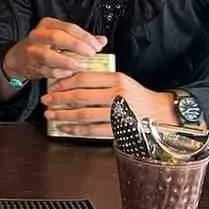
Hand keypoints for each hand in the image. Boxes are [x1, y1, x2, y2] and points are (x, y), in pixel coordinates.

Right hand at [2, 18, 106, 82]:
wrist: (18, 59)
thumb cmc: (44, 46)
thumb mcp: (60, 37)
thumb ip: (81, 39)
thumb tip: (102, 40)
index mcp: (47, 24)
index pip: (68, 27)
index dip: (84, 36)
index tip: (97, 46)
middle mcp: (38, 35)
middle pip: (57, 37)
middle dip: (76, 45)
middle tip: (91, 54)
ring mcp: (33, 51)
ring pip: (48, 55)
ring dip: (67, 61)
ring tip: (82, 66)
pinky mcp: (31, 65)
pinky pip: (47, 70)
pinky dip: (60, 73)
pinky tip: (71, 74)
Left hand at [41, 72, 176, 137]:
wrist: (162, 114)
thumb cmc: (138, 96)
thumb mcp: (122, 80)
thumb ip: (101, 79)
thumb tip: (73, 80)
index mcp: (116, 79)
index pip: (84, 78)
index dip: (65, 82)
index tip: (53, 85)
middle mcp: (117, 95)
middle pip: (81, 96)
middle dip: (59, 99)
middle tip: (46, 101)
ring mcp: (118, 114)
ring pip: (84, 115)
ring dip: (64, 115)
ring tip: (51, 115)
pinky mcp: (119, 130)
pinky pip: (93, 130)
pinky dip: (77, 130)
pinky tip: (66, 128)